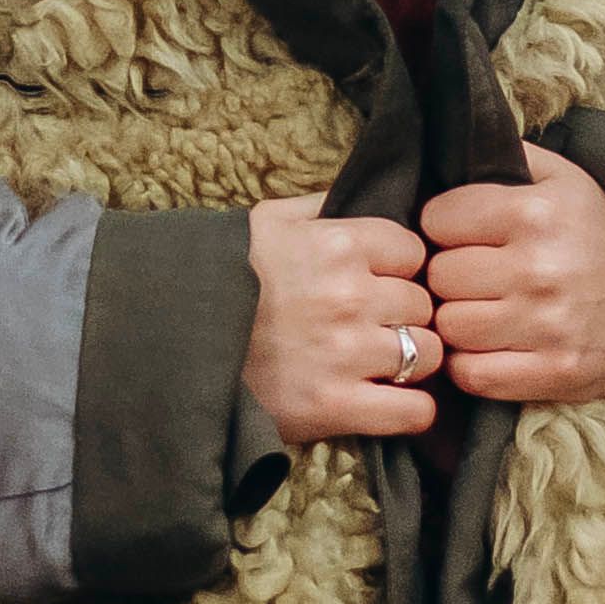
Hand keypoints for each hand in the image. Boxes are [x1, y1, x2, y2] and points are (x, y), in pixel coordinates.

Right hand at [249, 194, 445, 446]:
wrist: (176, 345)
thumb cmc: (225, 279)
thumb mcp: (267, 222)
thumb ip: (321, 204)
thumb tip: (359, 192)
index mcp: (337, 244)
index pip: (413, 252)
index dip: (399, 269)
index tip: (380, 282)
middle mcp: (349, 295)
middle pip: (422, 303)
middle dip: (405, 314)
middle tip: (376, 326)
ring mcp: (346, 352)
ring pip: (427, 353)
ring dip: (411, 360)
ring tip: (383, 364)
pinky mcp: (336, 406)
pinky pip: (415, 411)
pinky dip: (412, 409)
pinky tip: (393, 402)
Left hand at [422, 144, 604, 404]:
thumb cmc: (603, 232)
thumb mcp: (566, 179)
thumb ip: (510, 156)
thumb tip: (456, 145)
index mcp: (535, 213)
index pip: (437, 220)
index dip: (445, 226)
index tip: (463, 235)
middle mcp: (538, 269)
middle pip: (439, 277)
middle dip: (450, 275)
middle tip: (474, 277)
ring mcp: (547, 326)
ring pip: (449, 327)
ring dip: (459, 321)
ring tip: (482, 311)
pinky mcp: (556, 373)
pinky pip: (472, 375)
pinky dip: (470, 364)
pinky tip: (489, 347)